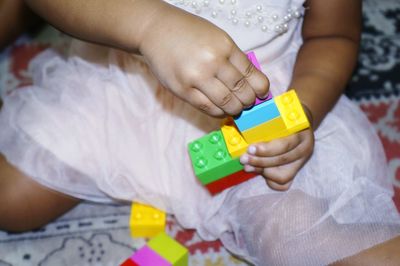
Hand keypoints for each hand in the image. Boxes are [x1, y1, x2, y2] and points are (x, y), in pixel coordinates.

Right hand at [138, 2, 268, 116]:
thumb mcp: (217, 37)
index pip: (251, 73)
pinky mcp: (183, 90)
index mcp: (225, 46)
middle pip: (241, 91)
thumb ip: (232, 58)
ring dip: (235, 109)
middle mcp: (213, 62)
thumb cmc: (188, 33)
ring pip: (227, 103)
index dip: (261, 88)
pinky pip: (207, 108)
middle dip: (249, 101)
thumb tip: (250, 82)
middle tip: (248, 102)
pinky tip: (221, 109)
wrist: (156, 31)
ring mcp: (196, 77)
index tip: (262, 93)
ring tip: (235, 107)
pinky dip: (219, 112)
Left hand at [239, 105, 314, 190]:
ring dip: (262, 171)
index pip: (284, 145)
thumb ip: (263, 118)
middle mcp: (304, 148)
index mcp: (301, 130)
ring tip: (247, 166)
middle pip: (282, 160)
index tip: (250, 149)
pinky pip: (283, 184)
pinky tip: (259, 171)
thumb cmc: (283, 115)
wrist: (299, 120)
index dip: (266, 149)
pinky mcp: (296, 171)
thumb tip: (240, 125)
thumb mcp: (277, 112)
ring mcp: (301, 161)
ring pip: (283, 176)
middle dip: (259, 161)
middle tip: (243, 158)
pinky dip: (269, 180)